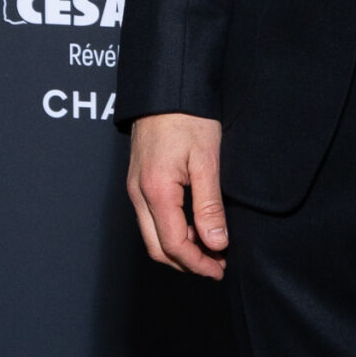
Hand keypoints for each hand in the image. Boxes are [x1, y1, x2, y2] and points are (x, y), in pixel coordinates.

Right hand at [127, 113, 227, 279]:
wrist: (166, 87)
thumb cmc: (188, 118)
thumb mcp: (207, 161)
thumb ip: (210, 205)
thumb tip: (215, 242)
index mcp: (155, 191)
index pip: (174, 245)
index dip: (197, 264)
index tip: (220, 269)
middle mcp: (138, 193)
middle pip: (157, 248)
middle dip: (187, 263)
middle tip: (217, 265)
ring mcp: (135, 188)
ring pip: (152, 235)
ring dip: (180, 249)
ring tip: (211, 248)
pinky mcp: (139, 181)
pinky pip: (151, 219)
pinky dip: (172, 231)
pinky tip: (195, 227)